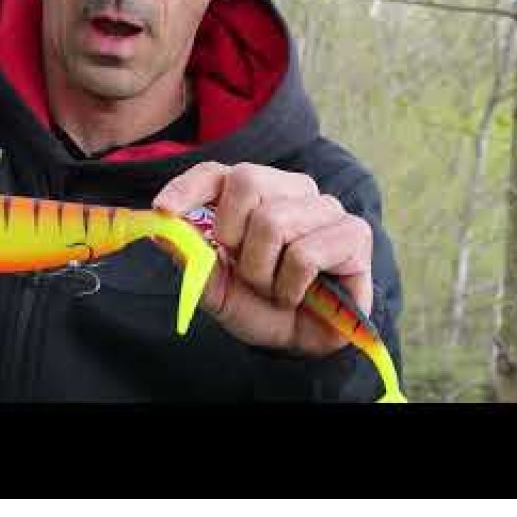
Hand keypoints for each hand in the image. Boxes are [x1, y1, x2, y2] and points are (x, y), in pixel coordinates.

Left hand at [153, 162, 372, 354]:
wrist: (299, 344)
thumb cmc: (258, 304)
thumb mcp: (214, 286)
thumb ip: (190, 257)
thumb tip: (162, 231)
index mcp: (255, 193)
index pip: (217, 172)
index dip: (188, 186)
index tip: (163, 210)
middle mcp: (292, 189)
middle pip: (248, 181)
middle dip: (234, 236)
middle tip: (246, 271)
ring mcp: (325, 208)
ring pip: (274, 221)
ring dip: (263, 272)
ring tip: (274, 289)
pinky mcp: (354, 233)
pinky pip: (304, 254)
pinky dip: (290, 286)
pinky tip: (297, 295)